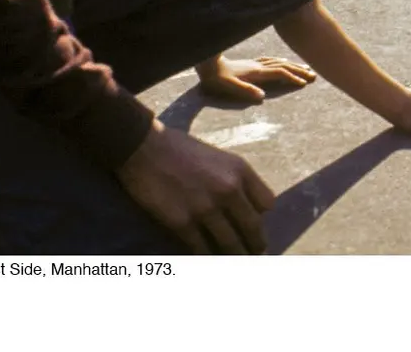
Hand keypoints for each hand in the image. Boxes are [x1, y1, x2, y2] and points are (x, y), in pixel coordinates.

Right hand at [116, 122, 275, 254]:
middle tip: (254, 255)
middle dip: (255, 245)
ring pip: (229, 244)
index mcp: (240, 170)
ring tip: (235, 264)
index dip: (261, 216)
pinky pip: (201, 249)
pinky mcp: (182, 223)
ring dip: (234, 257)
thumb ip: (233, 179)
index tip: (254, 225)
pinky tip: (207, 260)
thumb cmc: (180, 149)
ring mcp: (206, 208)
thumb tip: (243, 205)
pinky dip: (206, 257)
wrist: (143, 147)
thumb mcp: (218, 157)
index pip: (266, 204)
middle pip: (252, 228)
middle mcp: (229, 190)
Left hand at [196, 55, 316, 103]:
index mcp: (256, 72)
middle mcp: (258, 66)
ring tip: (304, 67)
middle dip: (299, 70)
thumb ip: (245, 90)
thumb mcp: (229, 87)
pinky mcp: (249, 63)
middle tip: (313, 75)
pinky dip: (280, 61)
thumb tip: (262, 96)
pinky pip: (270, 60)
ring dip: (292, 65)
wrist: (206, 64)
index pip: (280, 73)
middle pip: (283, 65)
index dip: (293, 78)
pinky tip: (282, 61)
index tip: (305, 84)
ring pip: (278, 62)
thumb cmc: (215, 78)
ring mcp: (254, 63)